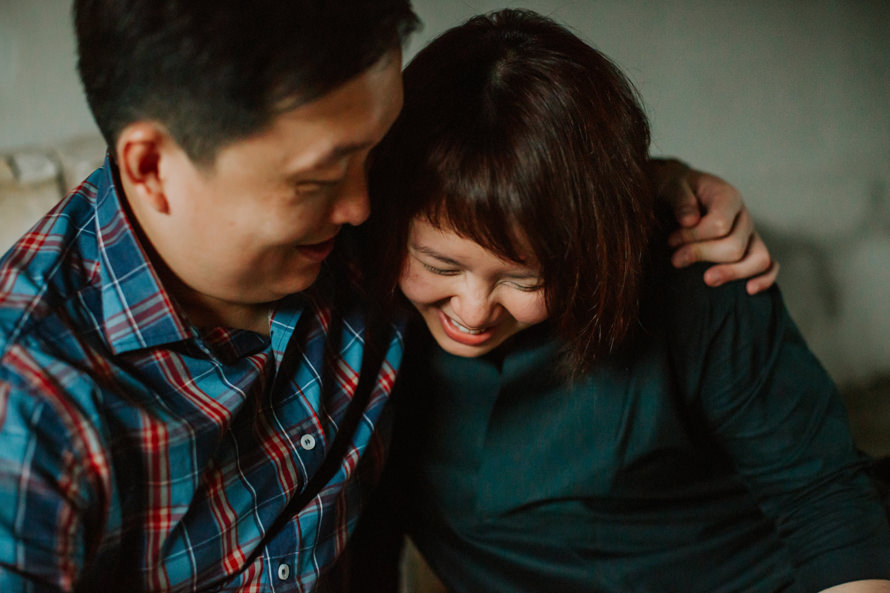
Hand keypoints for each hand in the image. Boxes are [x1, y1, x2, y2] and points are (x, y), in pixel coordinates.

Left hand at [652, 159, 778, 294]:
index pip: (720, 225)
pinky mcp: (750, 250)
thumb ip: (679, 200)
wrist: (679, 193)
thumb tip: (689, 221)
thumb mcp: (671, 187)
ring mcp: (750, 235)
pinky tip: (749, 290)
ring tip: (707, 280)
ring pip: (758, 259)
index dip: (693, 238)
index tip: (670, 241)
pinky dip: (765, 279)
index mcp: (727, 197)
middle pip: (735, 246)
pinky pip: (769, 266)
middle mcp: (743, 216)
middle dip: (702, 255)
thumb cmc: (675, 191)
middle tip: (675, 258)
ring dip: (732, 272)